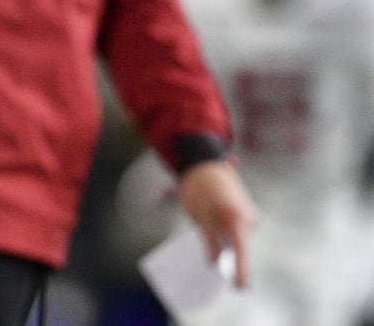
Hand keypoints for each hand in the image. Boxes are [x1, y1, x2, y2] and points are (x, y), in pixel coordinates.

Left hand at [177, 159, 256, 287]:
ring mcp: (248, 214)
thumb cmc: (199, 187)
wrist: (203, 161)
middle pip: (240, 246)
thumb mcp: (199, 216)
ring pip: (237, 238)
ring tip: (208, 236)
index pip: (242, 251)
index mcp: (237, 219)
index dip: (240, 271)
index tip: (240, 287)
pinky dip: (227, 234)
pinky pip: (237, 230)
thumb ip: (210, 240)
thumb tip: (216, 262)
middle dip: (229, 256)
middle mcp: (249, 218)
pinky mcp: (244, 211)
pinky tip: (214, 234)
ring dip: (226, 242)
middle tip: (212, 263)